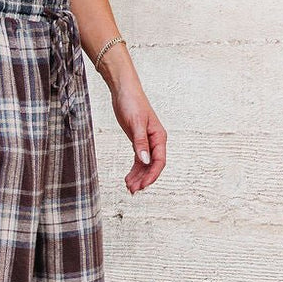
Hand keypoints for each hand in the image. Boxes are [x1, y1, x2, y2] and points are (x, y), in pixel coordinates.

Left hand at [109, 78, 166, 192]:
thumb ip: (140, 142)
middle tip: (133, 190)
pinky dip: (134, 170)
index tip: (143, 185)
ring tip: (129, 187)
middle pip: (152, 166)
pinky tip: (128, 178)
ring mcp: (146, 142)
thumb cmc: (132, 103)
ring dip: (138, 177)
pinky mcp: (137, 141)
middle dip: (144, 179)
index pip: (159, 161)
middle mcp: (155, 141)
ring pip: (145, 165)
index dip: (152, 175)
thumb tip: (145, 160)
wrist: (124, 91)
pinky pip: (138, 160)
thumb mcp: (136, 123)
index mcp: (159, 137)